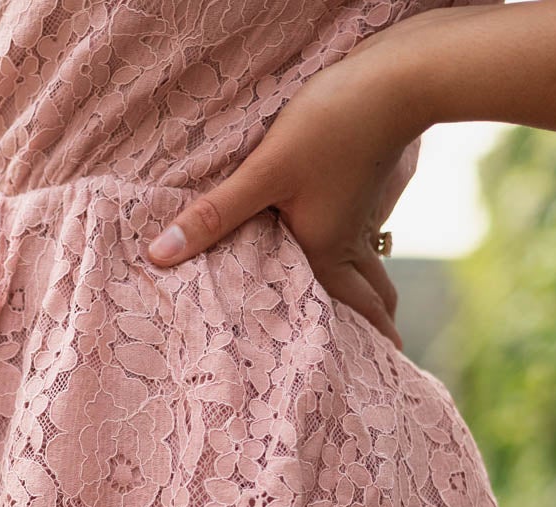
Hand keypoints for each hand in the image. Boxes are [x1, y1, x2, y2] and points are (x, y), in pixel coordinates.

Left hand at [144, 22, 429, 349]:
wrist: (396, 79)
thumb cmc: (331, 127)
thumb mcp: (265, 172)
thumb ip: (214, 216)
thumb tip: (160, 257)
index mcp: (325, 255)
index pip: (345, 315)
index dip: (358, 345)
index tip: (366, 377)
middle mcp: (348, 243)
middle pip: (369, 297)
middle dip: (374, 328)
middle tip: (382, 356)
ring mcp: (362, 215)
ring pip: (371, 267)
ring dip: (374, 293)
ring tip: (377, 314)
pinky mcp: (365, 185)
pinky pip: (364, 237)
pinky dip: (365, 257)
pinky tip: (355, 250)